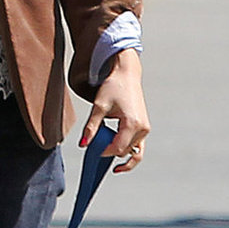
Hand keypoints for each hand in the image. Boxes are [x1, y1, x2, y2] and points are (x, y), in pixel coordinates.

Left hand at [81, 50, 149, 173]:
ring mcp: (145, 129)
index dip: (104, 152)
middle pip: (124, 151)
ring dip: (119, 153)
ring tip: (105, 153)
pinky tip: (113, 151)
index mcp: (132, 123)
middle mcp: (142, 128)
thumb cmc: (114, 87)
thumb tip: (83, 144)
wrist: (127, 74)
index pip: (117, 148)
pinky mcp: (144, 128)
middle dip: (110, 152)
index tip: (92, 150)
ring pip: (133, 152)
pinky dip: (126, 151)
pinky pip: (137, 147)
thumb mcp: (99, 107)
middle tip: (95, 148)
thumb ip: (91, 127)